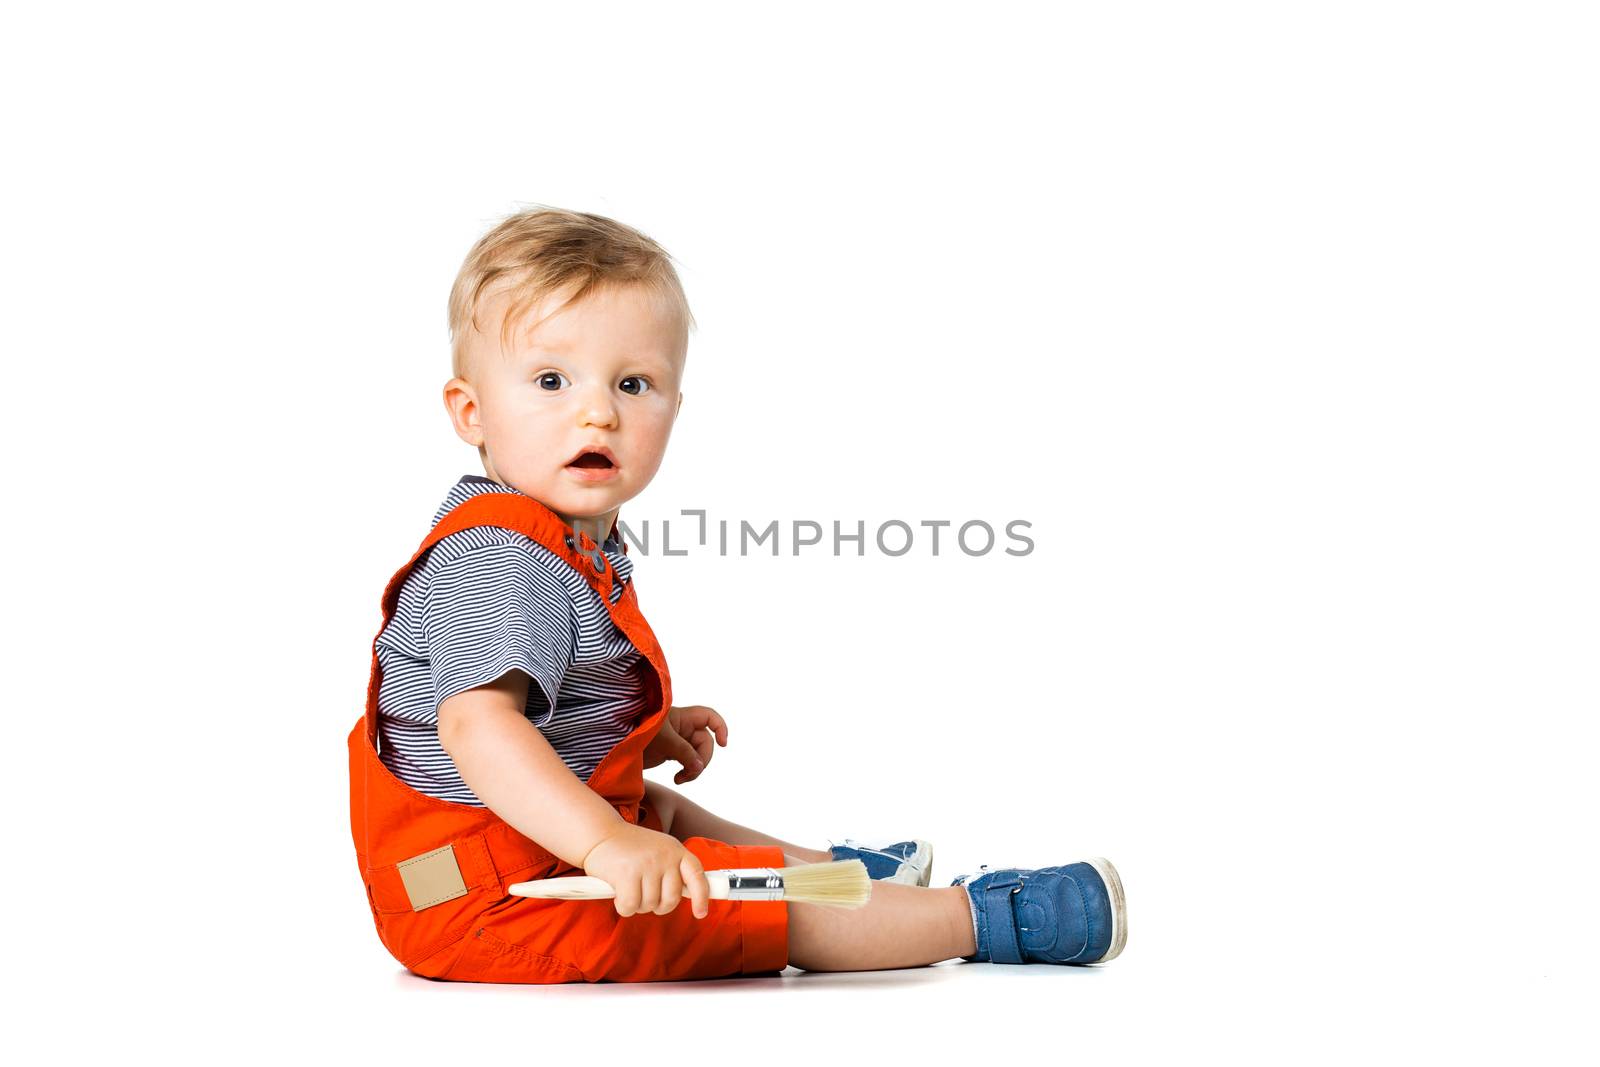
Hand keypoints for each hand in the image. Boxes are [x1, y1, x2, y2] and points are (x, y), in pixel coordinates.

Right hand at [581, 822, 711, 918]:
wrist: (599, 834)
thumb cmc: (629, 848)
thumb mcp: (658, 851)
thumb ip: (672, 869)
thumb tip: (689, 895)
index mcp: (675, 850)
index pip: (697, 875)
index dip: (701, 897)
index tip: (701, 913)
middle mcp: (664, 856)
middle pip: (671, 899)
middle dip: (657, 905)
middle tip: (643, 894)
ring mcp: (647, 864)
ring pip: (649, 905)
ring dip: (637, 904)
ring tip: (628, 887)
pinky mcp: (627, 874)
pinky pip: (630, 907)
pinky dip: (623, 906)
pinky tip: (617, 892)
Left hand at [642, 704, 728, 784]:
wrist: (615, 744)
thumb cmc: (635, 732)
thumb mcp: (662, 740)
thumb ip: (683, 752)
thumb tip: (699, 767)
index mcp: (681, 717)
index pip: (709, 717)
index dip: (720, 727)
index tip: (723, 744)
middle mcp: (681, 727)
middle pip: (705, 742)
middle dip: (702, 759)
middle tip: (691, 772)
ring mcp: (676, 741)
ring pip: (697, 755)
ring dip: (694, 769)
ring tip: (681, 778)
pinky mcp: (670, 753)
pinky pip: (688, 762)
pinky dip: (687, 772)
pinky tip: (678, 779)